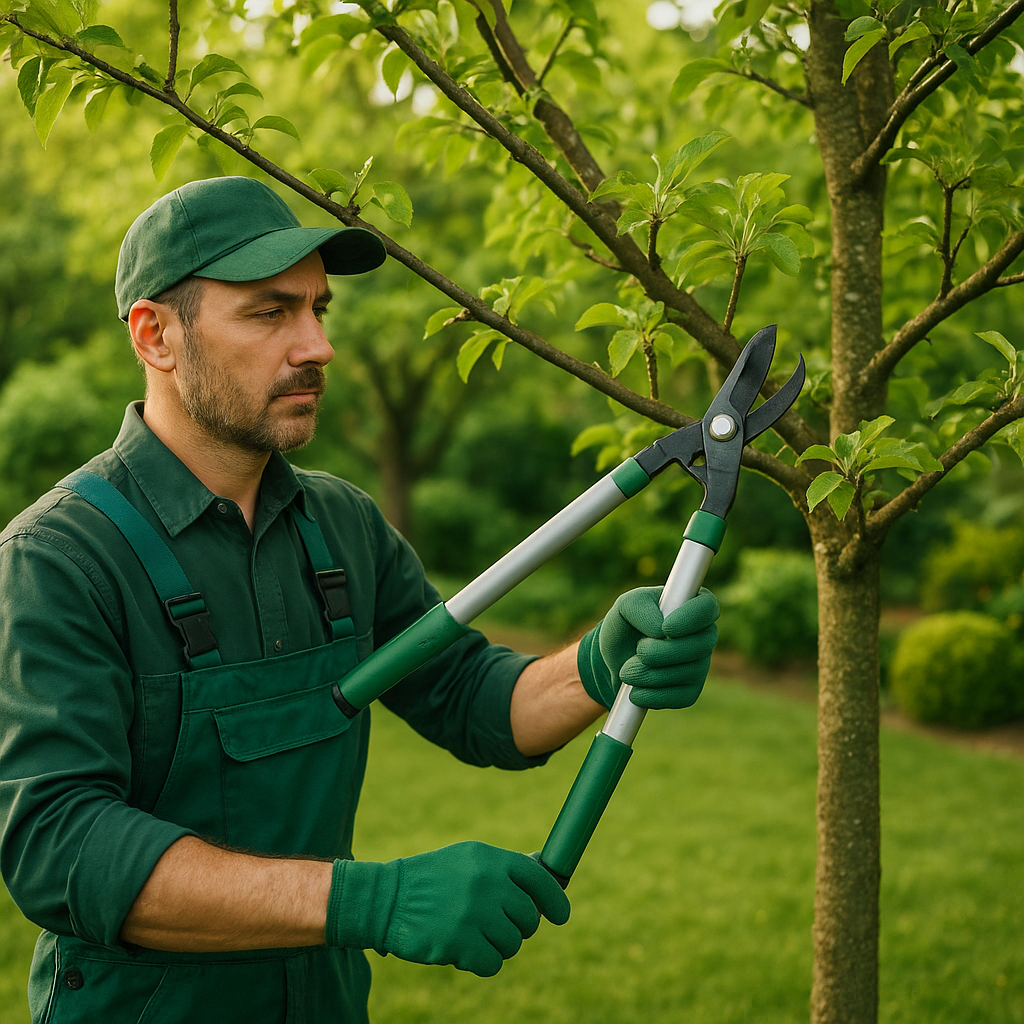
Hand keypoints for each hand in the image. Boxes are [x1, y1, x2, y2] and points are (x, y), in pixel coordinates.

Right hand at [325, 841, 569, 975]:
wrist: (386, 898)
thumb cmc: (433, 880)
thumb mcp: (469, 860)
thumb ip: (506, 869)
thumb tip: (552, 879)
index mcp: (491, 859)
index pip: (539, 880)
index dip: (555, 901)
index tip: (560, 916)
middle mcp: (487, 882)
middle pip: (528, 919)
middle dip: (516, 927)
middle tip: (491, 925)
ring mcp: (474, 913)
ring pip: (513, 945)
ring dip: (496, 946)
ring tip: (471, 934)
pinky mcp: (460, 942)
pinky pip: (493, 964)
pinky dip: (480, 963)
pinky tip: (462, 950)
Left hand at [577, 586, 718, 709]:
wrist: (615, 660)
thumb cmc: (626, 625)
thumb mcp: (625, 606)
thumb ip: (640, 607)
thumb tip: (659, 629)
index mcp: (692, 605)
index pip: (707, 607)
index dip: (690, 618)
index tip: (665, 628)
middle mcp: (703, 635)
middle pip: (701, 645)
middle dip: (664, 651)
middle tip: (638, 650)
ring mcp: (700, 665)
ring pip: (688, 673)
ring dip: (650, 674)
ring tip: (627, 670)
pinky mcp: (691, 691)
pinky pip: (679, 697)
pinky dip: (651, 694)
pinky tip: (635, 690)